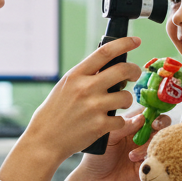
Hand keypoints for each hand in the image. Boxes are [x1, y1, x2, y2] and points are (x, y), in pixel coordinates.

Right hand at [22, 36, 143, 161]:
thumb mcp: (65, 86)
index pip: (105, 52)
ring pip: (126, 96)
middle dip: (134, 71)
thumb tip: (108, 65)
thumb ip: (84, 76)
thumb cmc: (55, 112)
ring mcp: (94, 107)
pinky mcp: (100, 126)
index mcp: (76, 75)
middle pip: (122, 70)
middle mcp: (86, 88)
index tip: (136, 41)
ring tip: (117, 104)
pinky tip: (110, 123)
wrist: (45, 139)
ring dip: (126, 100)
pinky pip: (121, 119)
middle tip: (135, 74)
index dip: (124, 44)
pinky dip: (119, 121)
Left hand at [73, 108, 173, 180]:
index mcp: (130, 125)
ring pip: (161, 140)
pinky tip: (138, 163)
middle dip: (161, 124)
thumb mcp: (107, 138)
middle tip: (154, 128)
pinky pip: (161, 157)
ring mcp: (146, 149)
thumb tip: (142, 118)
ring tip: (131, 156)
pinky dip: (153, 157)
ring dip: (149, 145)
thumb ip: (123, 126)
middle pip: (161, 123)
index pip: (147, 112)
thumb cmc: (98, 157)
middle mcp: (141, 135)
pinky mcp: (150, 164)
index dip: (153, 112)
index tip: (151, 118)